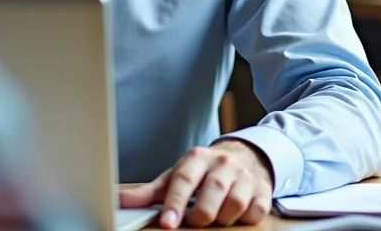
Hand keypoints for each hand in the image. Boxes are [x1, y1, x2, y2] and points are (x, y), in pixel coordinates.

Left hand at [118, 140, 272, 227]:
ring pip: (234, 204)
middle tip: (195, 220)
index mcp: (197, 158)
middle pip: (212, 193)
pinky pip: (255, 211)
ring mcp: (244, 176)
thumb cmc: (203, 172)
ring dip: (222, 219)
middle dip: (201, 215)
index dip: (175, 203)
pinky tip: (235, 215)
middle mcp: (222, 163)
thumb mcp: (175, 177)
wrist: (242, 157)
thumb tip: (119, 201)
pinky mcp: (262, 190)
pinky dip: (244, 219)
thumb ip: (149, 193)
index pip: (184, 180)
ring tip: (215, 217)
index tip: (167, 224)